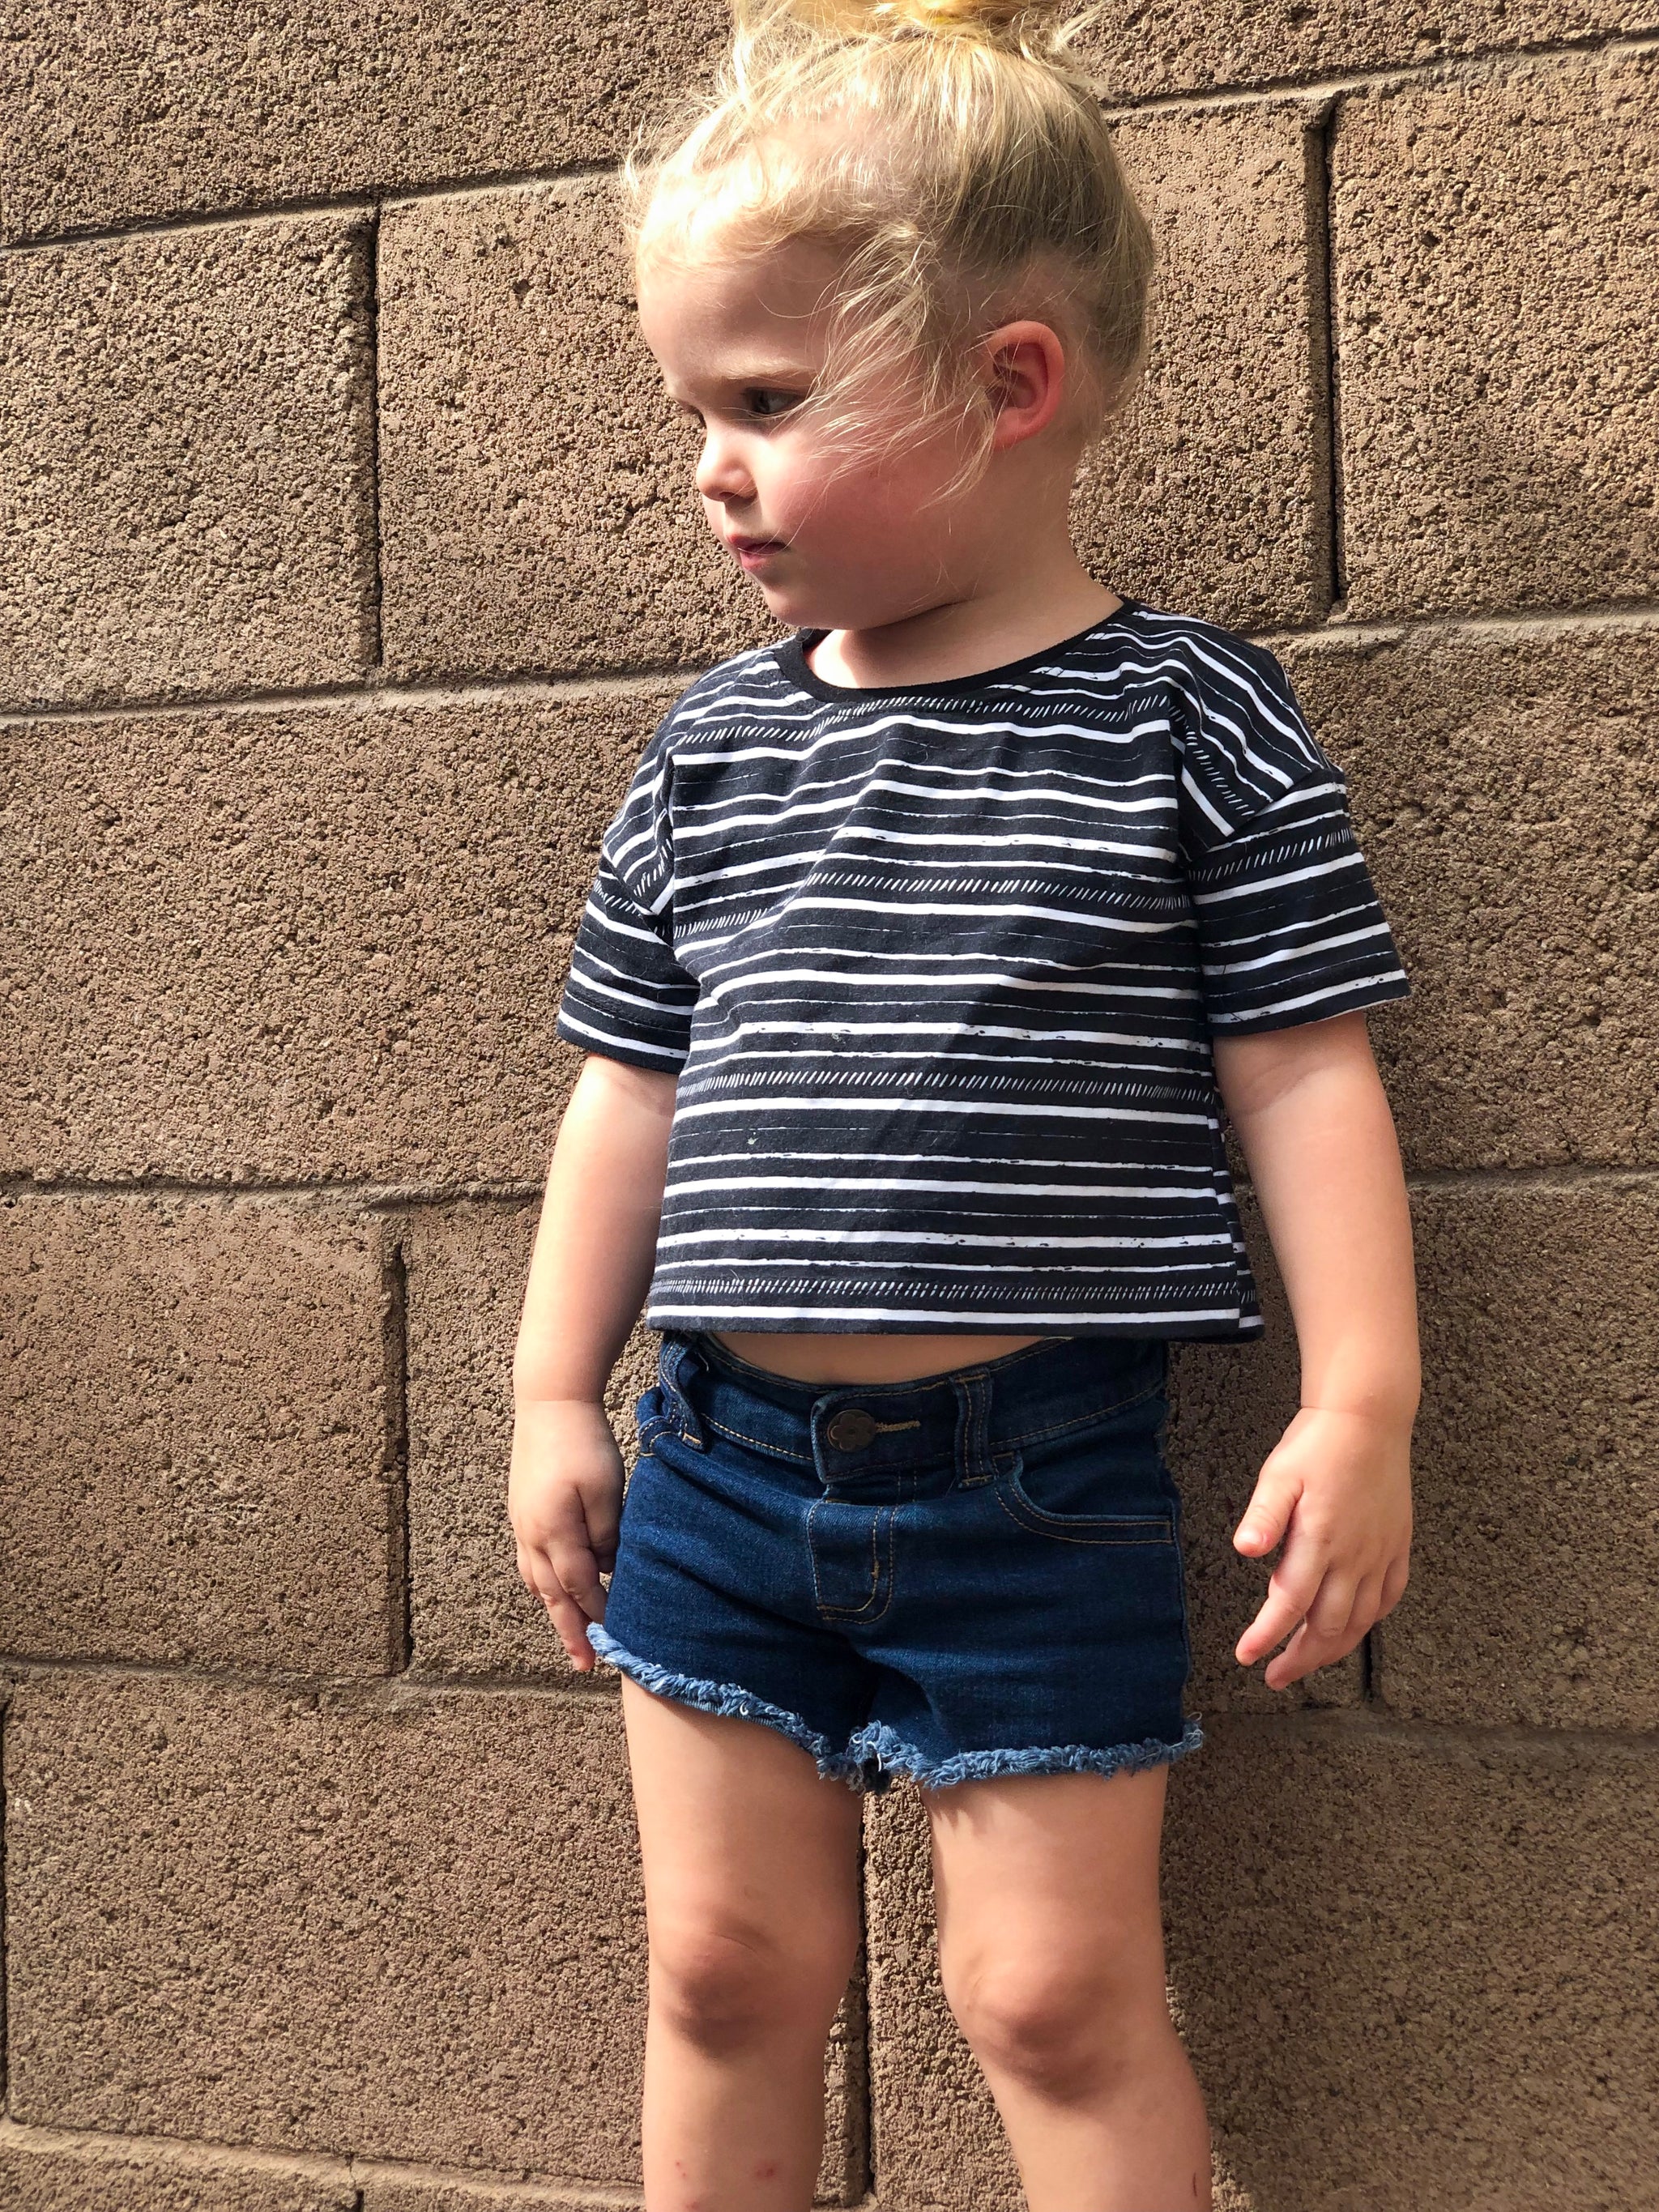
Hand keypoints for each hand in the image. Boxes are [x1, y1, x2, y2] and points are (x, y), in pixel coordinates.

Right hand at [508, 1397, 623, 1671]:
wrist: (550, 1402)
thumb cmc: (584, 1442)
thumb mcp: (607, 1488)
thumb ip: (606, 1534)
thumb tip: (605, 1568)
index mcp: (554, 1531)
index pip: (579, 1585)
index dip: (598, 1612)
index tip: (617, 1638)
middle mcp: (531, 1534)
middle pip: (552, 1594)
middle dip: (570, 1631)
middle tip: (583, 1665)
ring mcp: (522, 1523)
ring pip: (536, 1580)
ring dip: (554, 1609)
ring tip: (570, 1633)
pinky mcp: (521, 1510)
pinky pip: (529, 1560)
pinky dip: (542, 1583)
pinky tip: (551, 1588)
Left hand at [1232, 1405, 1412, 1690]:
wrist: (1369, 1417)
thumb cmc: (1317, 1443)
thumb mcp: (1280, 1473)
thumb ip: (1264, 1515)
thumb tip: (1245, 1550)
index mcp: (1320, 1540)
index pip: (1290, 1604)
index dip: (1267, 1636)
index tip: (1246, 1658)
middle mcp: (1355, 1555)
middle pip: (1328, 1627)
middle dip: (1300, 1658)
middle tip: (1275, 1676)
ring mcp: (1380, 1553)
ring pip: (1360, 1620)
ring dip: (1333, 1648)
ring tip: (1307, 1661)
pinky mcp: (1398, 1545)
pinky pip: (1388, 1598)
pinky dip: (1369, 1621)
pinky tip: (1354, 1628)